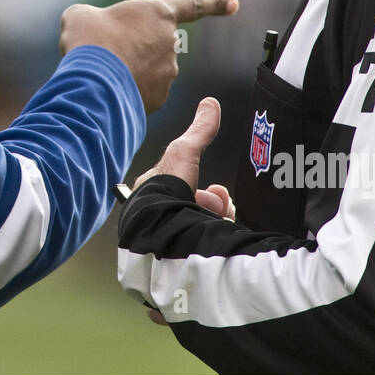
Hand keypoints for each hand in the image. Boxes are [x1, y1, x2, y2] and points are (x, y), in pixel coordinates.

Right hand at [58, 0, 237, 111]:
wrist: (91, 79)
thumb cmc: (88, 39)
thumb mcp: (81, 15)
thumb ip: (93, 19)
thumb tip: (90, 31)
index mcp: (159, 12)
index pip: (193, 5)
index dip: (215, 3)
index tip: (234, 4)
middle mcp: (170, 42)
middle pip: (155, 45)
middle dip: (134, 49)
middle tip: (105, 52)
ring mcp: (167, 72)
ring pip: (147, 71)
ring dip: (129, 71)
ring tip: (102, 73)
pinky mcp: (158, 98)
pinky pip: (143, 93)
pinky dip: (127, 92)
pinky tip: (108, 91)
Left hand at [136, 97, 234, 326]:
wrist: (156, 233)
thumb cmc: (163, 191)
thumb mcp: (185, 155)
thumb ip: (199, 131)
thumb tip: (211, 102)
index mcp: (155, 199)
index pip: (190, 196)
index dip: (210, 195)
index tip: (216, 193)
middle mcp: (157, 223)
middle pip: (199, 217)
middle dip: (215, 211)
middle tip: (218, 211)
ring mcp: (162, 249)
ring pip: (200, 239)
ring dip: (215, 230)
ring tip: (217, 230)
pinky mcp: (169, 272)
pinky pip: (194, 266)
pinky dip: (208, 258)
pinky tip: (213, 252)